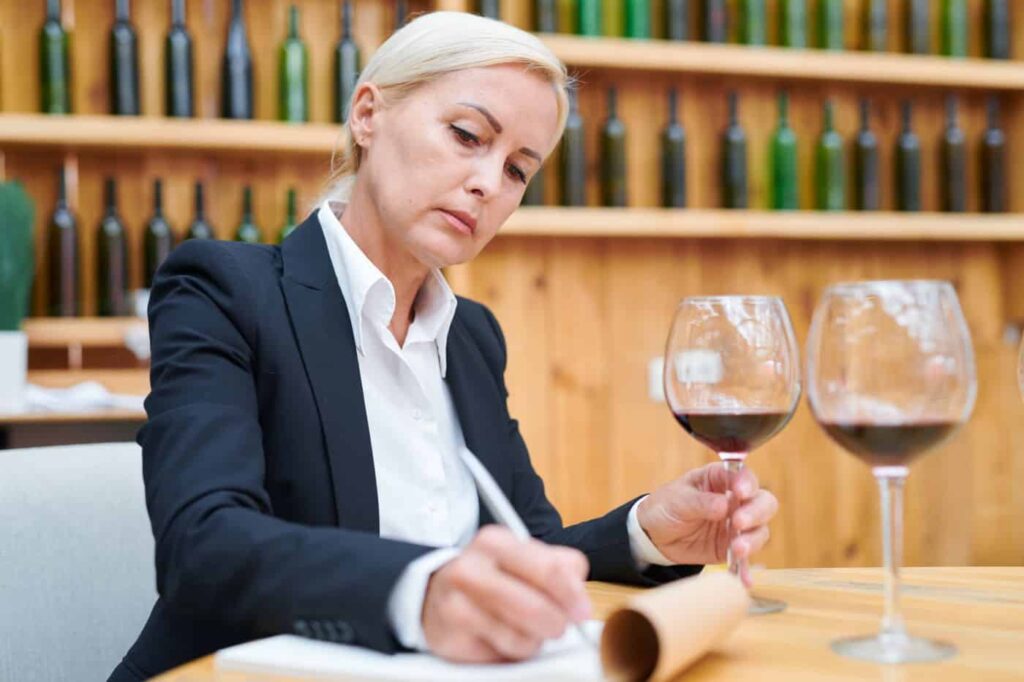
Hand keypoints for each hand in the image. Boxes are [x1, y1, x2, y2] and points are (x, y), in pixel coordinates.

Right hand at [422, 526, 590, 662]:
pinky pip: (502, 654)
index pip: (549, 569)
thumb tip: (579, 597)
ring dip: (533, 640)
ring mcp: (456, 603)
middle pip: (536, 607)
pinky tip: (500, 637)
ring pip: (522, 637)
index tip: (581, 611)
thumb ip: (560, 568)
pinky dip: (511, 652)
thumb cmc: (490, 577)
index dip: (572, 595)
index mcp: (495, 541)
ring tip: (522, 628)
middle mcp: (471, 568)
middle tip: (556, 625)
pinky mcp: (450, 636)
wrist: (434, 595)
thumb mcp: (523, 559)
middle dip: (555, 623)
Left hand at [636, 462, 777, 585]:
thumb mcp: (678, 500)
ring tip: (737, 549)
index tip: (741, 493)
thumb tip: (723, 506)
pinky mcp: (732, 547)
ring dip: (753, 540)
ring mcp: (736, 525)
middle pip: (762, 502)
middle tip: (738, 522)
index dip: (747, 483)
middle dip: (755, 512)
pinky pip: (746, 558)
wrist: (653, 535)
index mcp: (720, 479)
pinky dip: (746, 568)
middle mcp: (734, 500)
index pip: (743, 476)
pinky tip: (745, 580)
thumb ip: (701, 502)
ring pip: (760, 529)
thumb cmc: (665, 507)